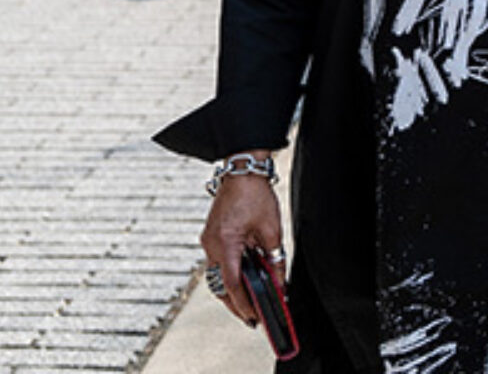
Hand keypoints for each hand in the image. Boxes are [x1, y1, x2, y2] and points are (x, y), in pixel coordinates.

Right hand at [200, 172, 285, 326]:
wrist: (241, 171)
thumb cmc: (255, 195)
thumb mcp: (271, 230)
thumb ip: (274, 259)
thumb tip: (280, 282)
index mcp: (225, 242)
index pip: (231, 283)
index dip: (243, 303)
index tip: (253, 316)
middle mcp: (211, 244)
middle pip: (219, 285)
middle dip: (236, 303)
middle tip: (251, 318)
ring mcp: (208, 240)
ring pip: (216, 276)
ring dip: (231, 290)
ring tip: (249, 304)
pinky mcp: (210, 236)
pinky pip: (217, 263)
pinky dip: (229, 274)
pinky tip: (242, 281)